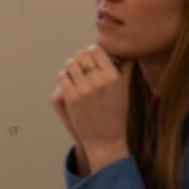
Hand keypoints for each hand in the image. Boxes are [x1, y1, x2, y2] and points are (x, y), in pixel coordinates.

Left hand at [54, 44, 132, 173]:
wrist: (105, 138)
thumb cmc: (116, 113)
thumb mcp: (125, 89)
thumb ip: (125, 69)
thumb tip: (125, 52)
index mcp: (114, 77)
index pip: (96, 50)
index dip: (92, 51)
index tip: (91, 57)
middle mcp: (99, 81)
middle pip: (82, 54)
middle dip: (80, 58)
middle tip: (82, 64)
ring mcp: (84, 89)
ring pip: (70, 63)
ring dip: (71, 66)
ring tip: (75, 72)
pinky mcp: (71, 97)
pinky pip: (62, 76)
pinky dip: (64, 77)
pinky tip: (70, 83)